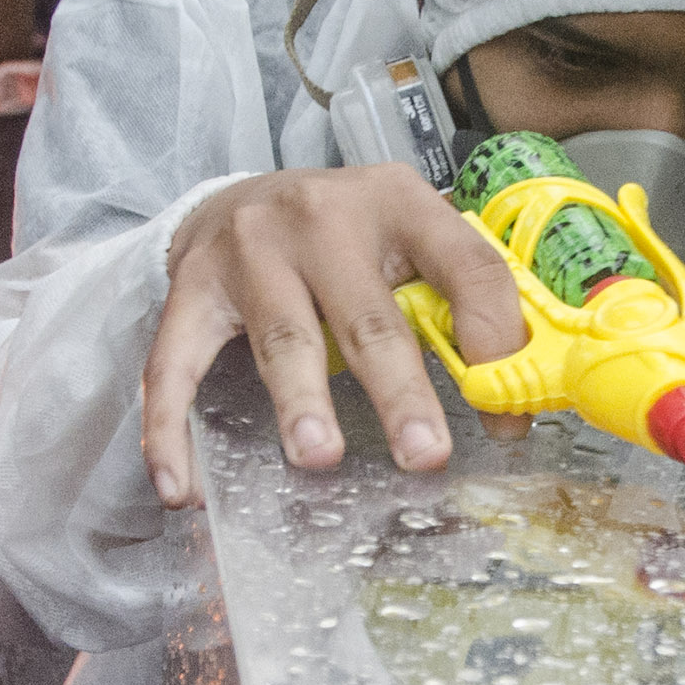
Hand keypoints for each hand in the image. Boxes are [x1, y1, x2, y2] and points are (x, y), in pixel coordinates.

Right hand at [141, 166, 532, 507]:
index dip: (492, 330)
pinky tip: (185, 486)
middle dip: (397, 389)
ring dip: (300, 401)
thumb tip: (512, 407)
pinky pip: (176, 365)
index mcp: (396, 199)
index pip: (462, 260)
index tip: (505, 402)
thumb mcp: (412, 242)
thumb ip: (463, 305)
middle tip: (424, 452)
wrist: (238, 197)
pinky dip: (172, 429)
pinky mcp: (192, 288)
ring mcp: (250, 249)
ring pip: (282, 336)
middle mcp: (320, 215)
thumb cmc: (344, 236)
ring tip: (319, 456)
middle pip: (367, 313)